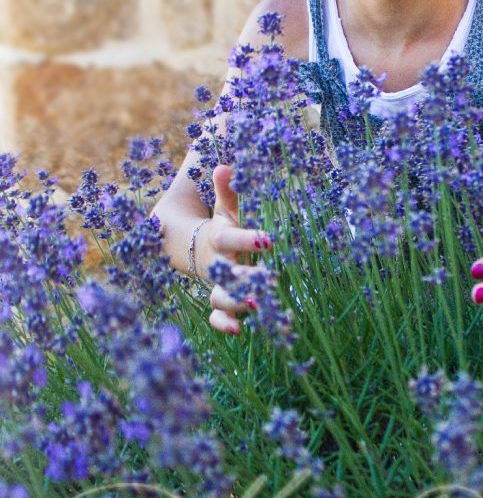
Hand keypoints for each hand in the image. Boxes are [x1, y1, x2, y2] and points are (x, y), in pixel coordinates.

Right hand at [196, 164, 270, 335]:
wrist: (197, 247)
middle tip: (267, 280)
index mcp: (220, 237)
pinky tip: (238, 331)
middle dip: (246, 277)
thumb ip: (227, 189)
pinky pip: (216, 315)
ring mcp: (218, 284)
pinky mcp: (220, 301)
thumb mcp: (225, 207)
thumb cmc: (223, 225)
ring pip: (220, 297)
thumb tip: (224, 166)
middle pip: (229, 272)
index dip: (248, 239)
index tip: (269, 239)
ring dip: (236, 303)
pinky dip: (223, 323)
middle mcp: (218, 263)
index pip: (232, 238)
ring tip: (255, 306)